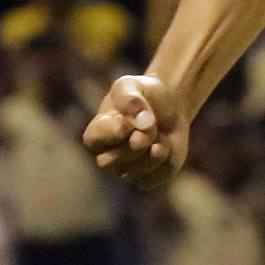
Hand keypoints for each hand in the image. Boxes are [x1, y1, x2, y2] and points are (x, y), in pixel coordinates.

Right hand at [83, 72, 189, 189]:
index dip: (113, 131)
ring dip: (155, 149)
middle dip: (138, 141)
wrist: (171, 105)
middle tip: (151, 126)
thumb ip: (130, 99)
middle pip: (114, 160)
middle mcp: (107, 156)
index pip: (93, 140)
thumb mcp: (132, 85)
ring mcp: (126, 171)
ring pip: (138, 170)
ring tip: (159, 134)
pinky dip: (166, 160)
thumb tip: (142, 123)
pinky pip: (155, 177)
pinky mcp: (147, 179)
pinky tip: (165, 146)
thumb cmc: (144, 94)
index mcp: (97, 133)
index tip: (128, 119)